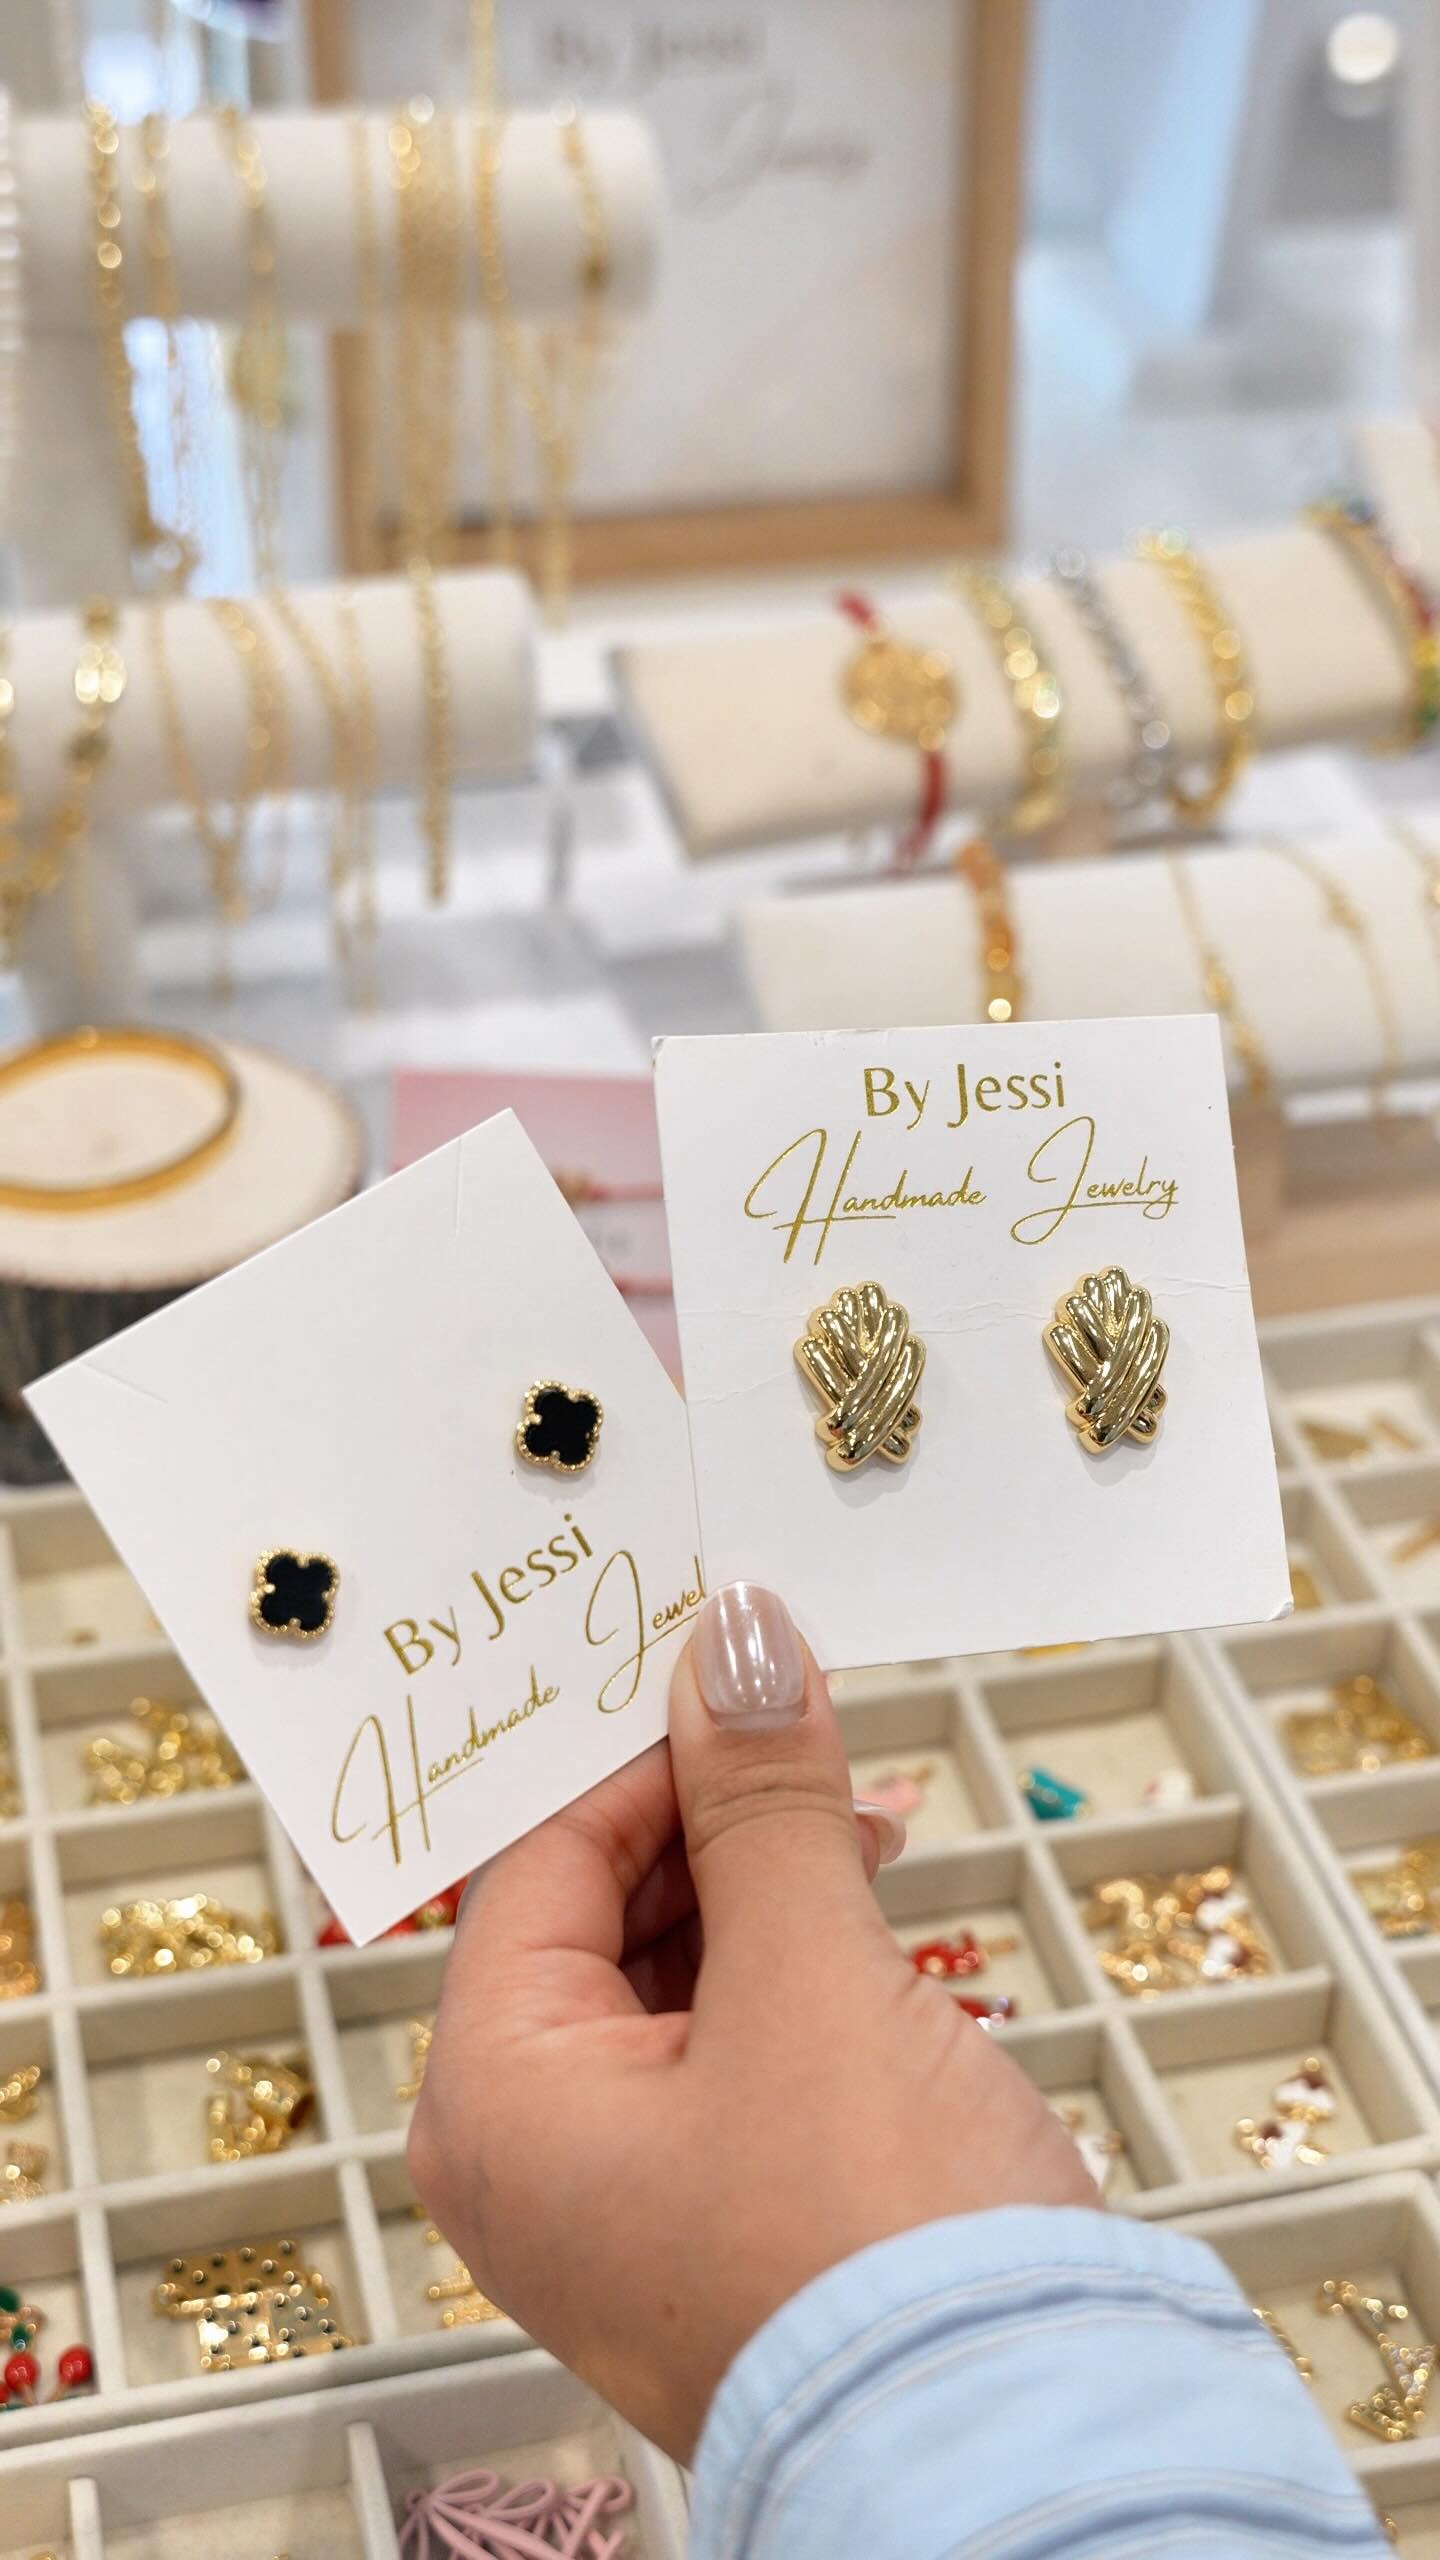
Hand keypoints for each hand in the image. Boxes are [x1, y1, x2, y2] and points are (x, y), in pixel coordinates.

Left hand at [409, 1582, 1098, 2460]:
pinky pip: (730, 2040)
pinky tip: (863, 1902)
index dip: (637, 1750)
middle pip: (599, 1912)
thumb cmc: (873, 2253)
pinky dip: (792, 1960)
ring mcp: (629, 2195)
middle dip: (709, 1812)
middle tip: (800, 1714)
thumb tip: (735, 1645)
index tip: (721, 1662)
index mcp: (496, 2099)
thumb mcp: (811, 1978)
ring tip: (855, 1809)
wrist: (1010, 2455)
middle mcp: (537, 2155)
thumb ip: (763, 1801)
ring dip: (762, 1878)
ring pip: (674, 1970)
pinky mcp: (724, 2211)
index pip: (537, 1862)